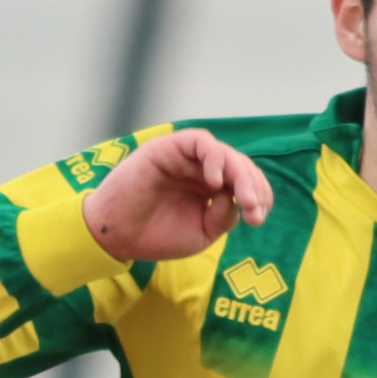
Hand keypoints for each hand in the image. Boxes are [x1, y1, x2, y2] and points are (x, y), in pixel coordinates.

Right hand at [78, 130, 274, 263]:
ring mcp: (187, 158)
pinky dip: (214, 158)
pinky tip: (215, 182)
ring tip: (243, 199)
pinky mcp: (170, 148)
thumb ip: (223, 216)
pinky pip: (201, 142)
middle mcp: (202, 169)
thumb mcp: (201, 233)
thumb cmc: (155, 235)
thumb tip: (236, 196)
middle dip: (254, 187)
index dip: (260, 196)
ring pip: (225, 153)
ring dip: (240, 175)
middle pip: (241, 166)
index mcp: (212, 188)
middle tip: (254, 212)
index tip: (257, 218)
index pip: (247, 182)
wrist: (117, 235)